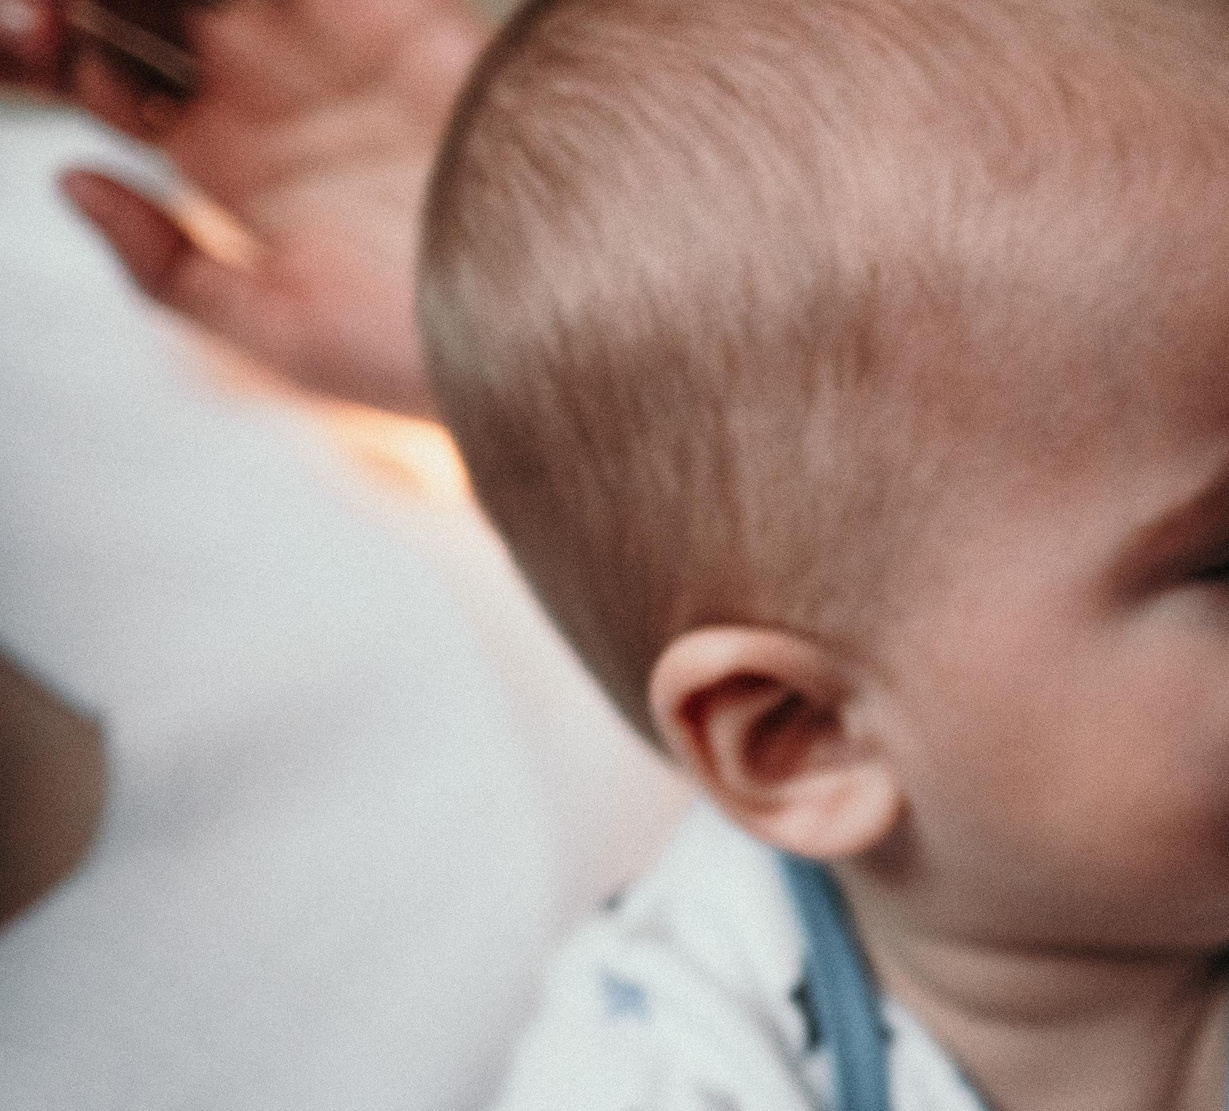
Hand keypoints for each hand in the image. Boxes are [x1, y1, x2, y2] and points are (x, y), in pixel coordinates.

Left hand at [0, 0, 487, 416]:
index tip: (47, 51)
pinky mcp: (392, 17)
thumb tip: (70, 182)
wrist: (568, 313)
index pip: (109, 78)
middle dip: (93, 5)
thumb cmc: (440, 350)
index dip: (60, 56)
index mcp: (234, 166)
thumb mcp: (284, 334)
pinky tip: (227, 5)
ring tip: (113, 1)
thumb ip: (170, 270)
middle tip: (60, 9)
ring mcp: (331, 46)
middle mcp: (275, 94)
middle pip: (144, 11)